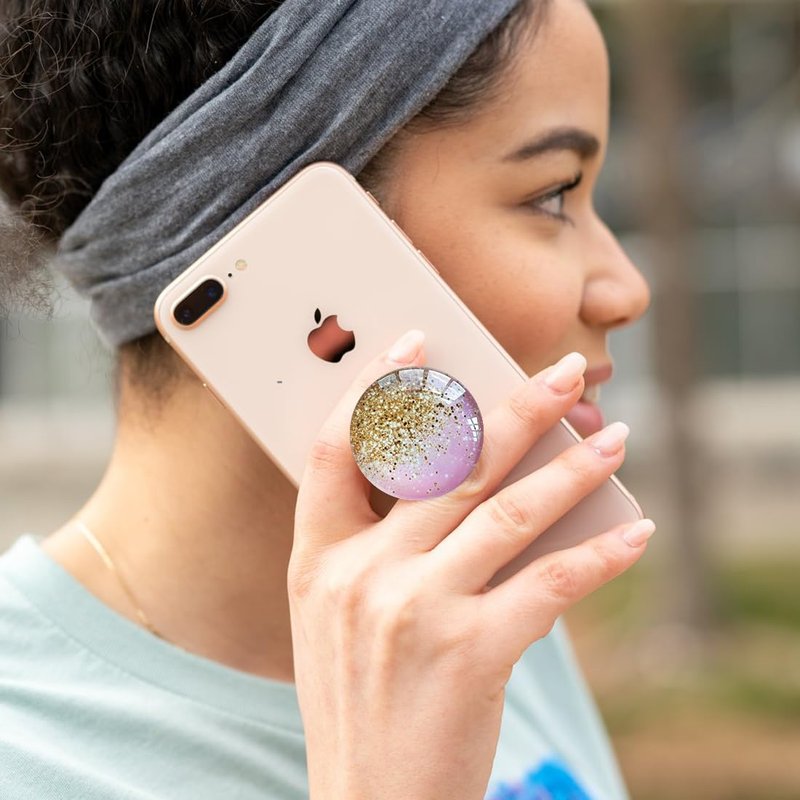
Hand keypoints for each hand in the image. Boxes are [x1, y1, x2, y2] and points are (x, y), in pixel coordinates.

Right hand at [289, 329, 653, 799]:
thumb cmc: (360, 698)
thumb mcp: (339, 614)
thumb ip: (380, 543)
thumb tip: (467, 473)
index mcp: (317, 558)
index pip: (335, 449)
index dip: (375, 389)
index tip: (416, 344)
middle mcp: (360, 574)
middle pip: (446, 464)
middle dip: (516, 407)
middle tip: (567, 371)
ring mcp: (414, 610)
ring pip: (507, 512)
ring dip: (571, 468)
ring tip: (614, 438)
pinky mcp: (471, 654)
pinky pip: (550, 585)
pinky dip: (600, 554)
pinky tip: (634, 531)